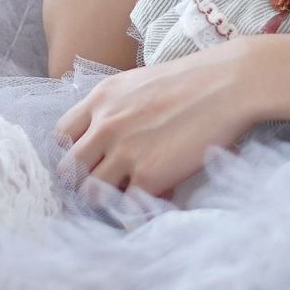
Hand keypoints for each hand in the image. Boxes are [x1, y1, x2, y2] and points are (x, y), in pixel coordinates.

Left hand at [52, 38, 261, 200]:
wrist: (228, 84)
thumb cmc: (192, 80)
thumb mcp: (139, 83)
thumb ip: (116, 108)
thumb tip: (109, 137)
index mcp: (101, 99)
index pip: (61, 134)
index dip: (74, 150)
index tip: (92, 158)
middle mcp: (105, 125)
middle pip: (70, 169)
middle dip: (85, 180)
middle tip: (108, 183)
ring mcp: (125, 151)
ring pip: (91, 192)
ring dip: (109, 198)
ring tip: (131, 194)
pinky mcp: (149, 174)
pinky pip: (128, 206)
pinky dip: (139, 209)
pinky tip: (155, 200)